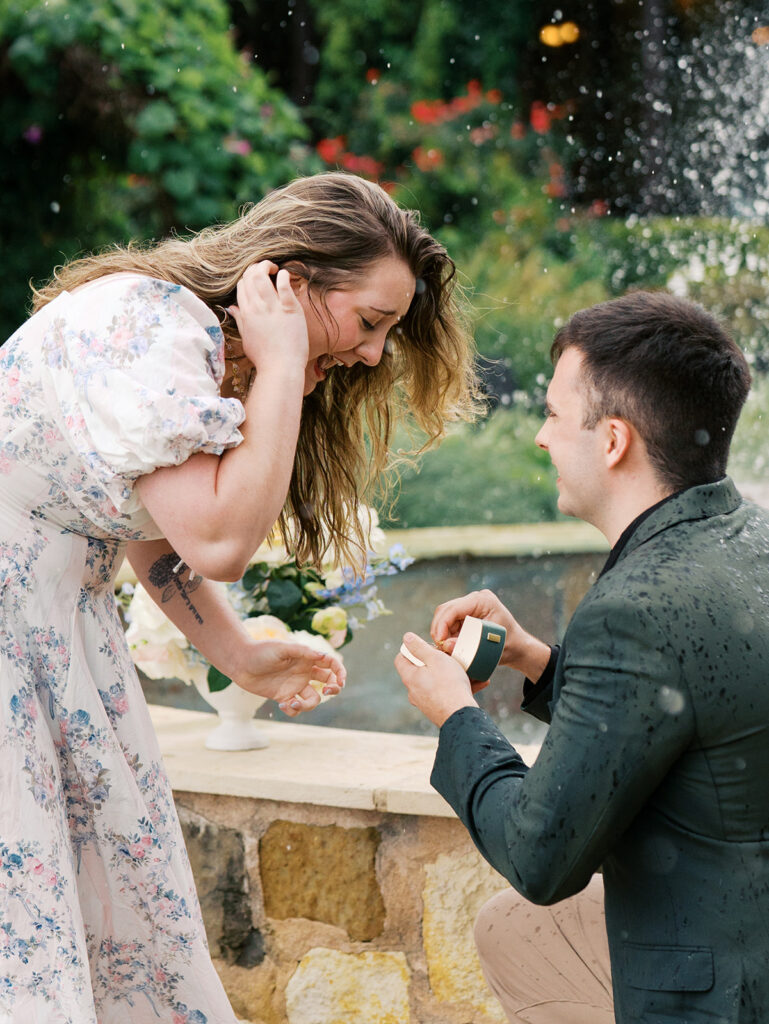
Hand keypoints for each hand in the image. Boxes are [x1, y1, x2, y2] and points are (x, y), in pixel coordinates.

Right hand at [228, 261, 308, 374]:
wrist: (281, 369)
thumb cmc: (265, 358)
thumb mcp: (247, 338)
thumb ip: (240, 320)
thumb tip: (232, 308)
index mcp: (246, 314)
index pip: (241, 285)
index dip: (247, 278)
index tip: (257, 280)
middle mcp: (257, 308)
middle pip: (249, 276)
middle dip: (256, 267)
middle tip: (266, 269)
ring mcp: (273, 308)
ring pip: (262, 276)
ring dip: (267, 266)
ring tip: (274, 268)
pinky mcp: (290, 309)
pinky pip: (284, 286)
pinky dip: (283, 275)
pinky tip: (284, 275)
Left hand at [232, 640, 345, 716]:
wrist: (240, 662)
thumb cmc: (260, 651)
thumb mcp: (282, 649)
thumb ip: (303, 652)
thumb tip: (324, 656)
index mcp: (307, 658)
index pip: (331, 664)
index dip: (340, 672)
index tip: (340, 682)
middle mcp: (304, 672)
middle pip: (328, 682)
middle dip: (334, 688)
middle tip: (327, 691)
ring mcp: (295, 685)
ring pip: (313, 699)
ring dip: (308, 705)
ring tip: (293, 703)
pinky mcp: (284, 696)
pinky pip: (296, 708)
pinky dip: (293, 710)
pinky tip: (283, 705)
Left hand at [394, 632, 477, 727]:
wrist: (461, 716)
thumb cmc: (449, 685)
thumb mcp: (435, 659)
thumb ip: (420, 647)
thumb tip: (407, 637)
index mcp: (410, 678)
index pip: (401, 659)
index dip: (412, 649)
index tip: (427, 646)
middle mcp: (414, 692)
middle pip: (421, 670)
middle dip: (436, 662)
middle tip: (450, 657)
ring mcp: (426, 702)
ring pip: (437, 682)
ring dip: (452, 674)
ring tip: (469, 669)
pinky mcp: (438, 710)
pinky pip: (448, 694)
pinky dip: (459, 687)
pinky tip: (478, 682)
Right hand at [431, 589, 549, 679]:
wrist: (517, 647)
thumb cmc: (507, 646)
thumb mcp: (487, 646)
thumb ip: (465, 645)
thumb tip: (445, 645)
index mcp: (482, 600)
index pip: (453, 609)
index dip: (442, 625)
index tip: (439, 641)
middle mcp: (475, 598)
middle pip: (445, 610)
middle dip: (439, 629)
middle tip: (440, 647)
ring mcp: (470, 605)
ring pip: (444, 616)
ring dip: (442, 632)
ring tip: (445, 648)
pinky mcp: (466, 613)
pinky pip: (449, 622)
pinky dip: (446, 634)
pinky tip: (449, 645)